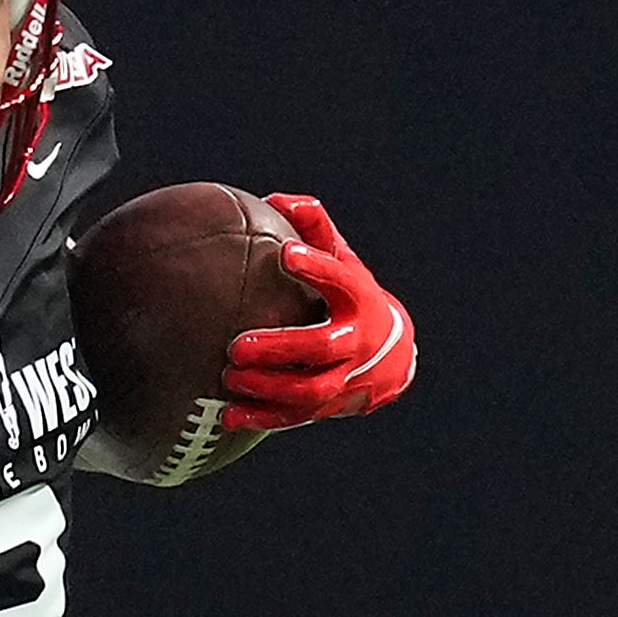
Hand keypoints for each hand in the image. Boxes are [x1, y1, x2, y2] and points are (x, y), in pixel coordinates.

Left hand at [221, 193, 414, 430]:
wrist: (390, 355)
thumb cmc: (349, 297)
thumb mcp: (343, 261)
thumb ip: (314, 230)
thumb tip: (277, 199)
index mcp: (358, 299)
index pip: (341, 280)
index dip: (317, 268)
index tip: (285, 254)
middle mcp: (355, 341)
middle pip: (320, 347)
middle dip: (281, 348)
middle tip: (236, 345)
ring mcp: (345, 378)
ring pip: (309, 390)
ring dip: (268, 387)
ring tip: (229, 378)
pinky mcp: (329, 406)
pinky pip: (295, 416)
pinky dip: (262, 417)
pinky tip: (227, 415)